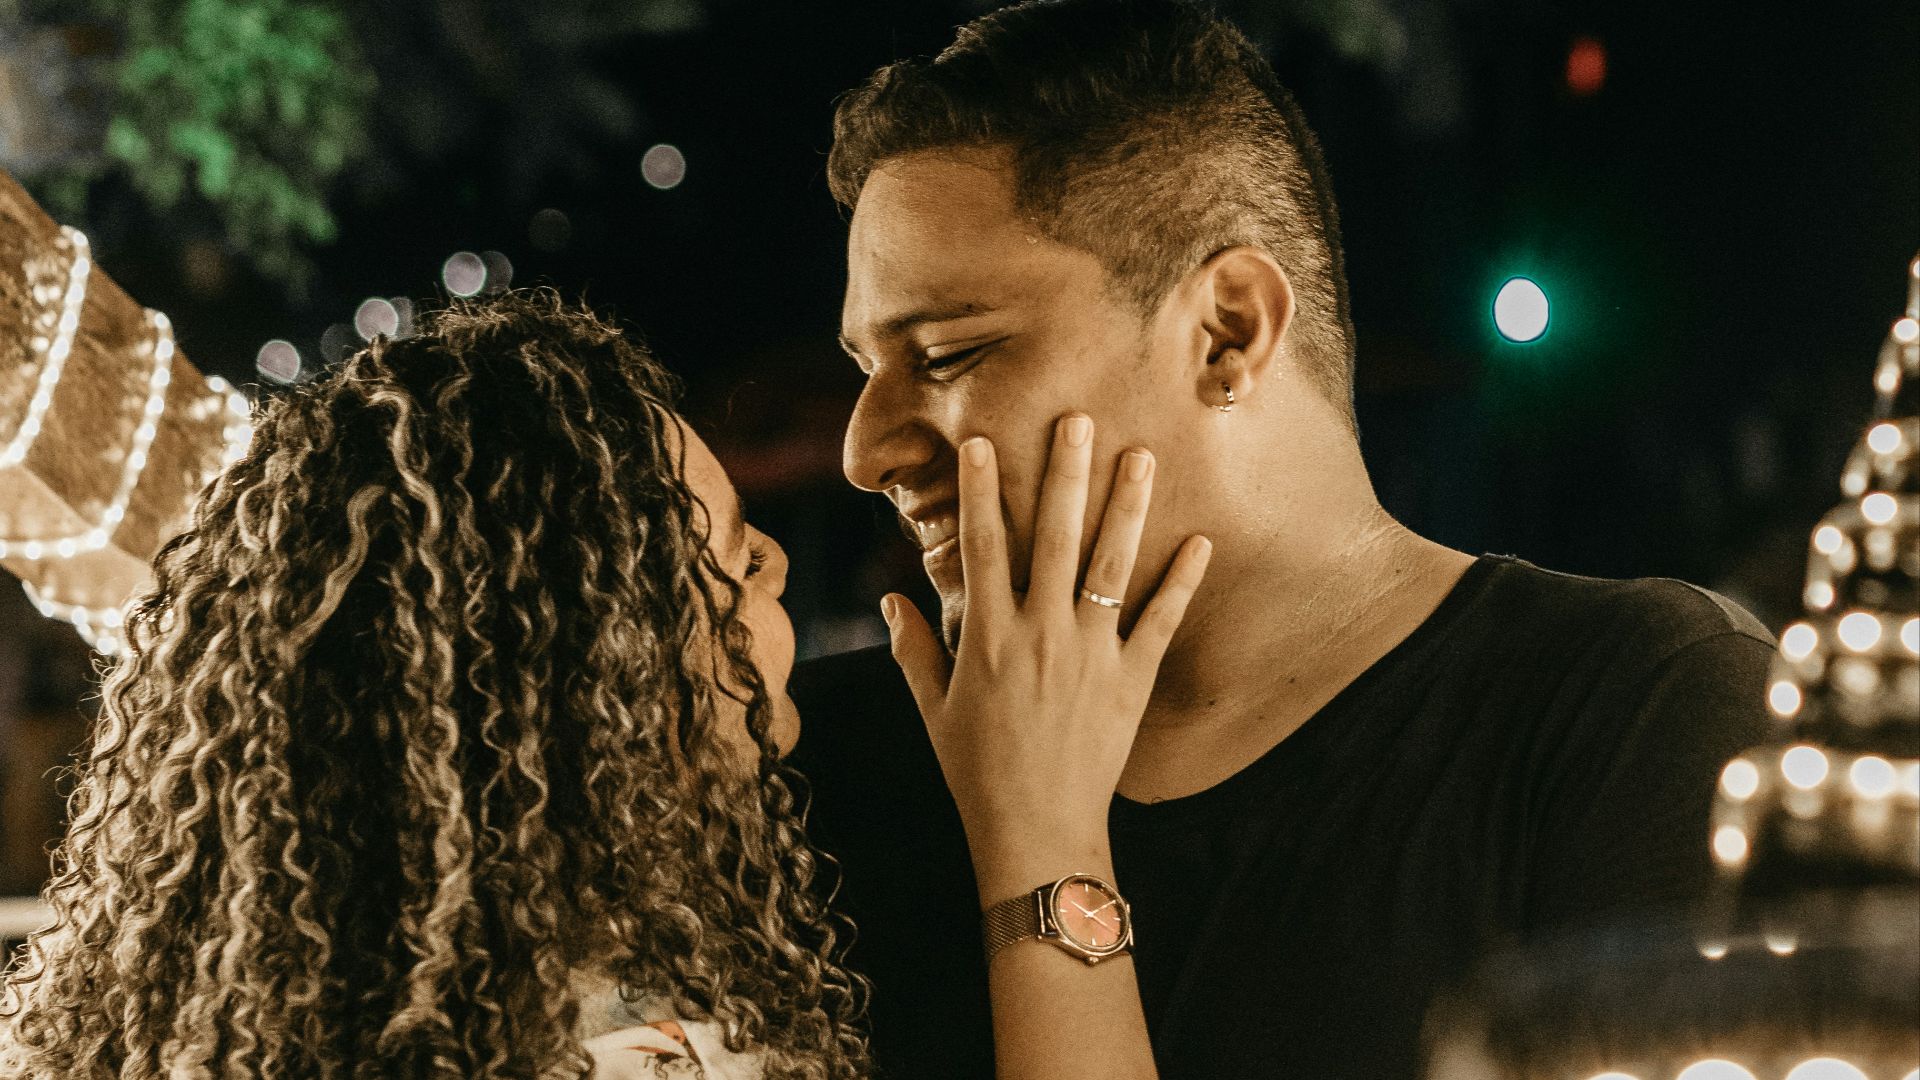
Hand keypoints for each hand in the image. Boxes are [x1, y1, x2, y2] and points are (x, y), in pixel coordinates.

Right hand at [882, 413, 1211, 894]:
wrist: (1036, 829)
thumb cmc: (976, 772)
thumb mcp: (934, 710)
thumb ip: (914, 649)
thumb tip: (889, 598)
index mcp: (987, 635)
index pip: (984, 544)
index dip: (984, 490)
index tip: (984, 442)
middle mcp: (1040, 632)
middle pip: (1056, 536)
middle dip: (1066, 474)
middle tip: (1079, 420)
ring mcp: (1090, 653)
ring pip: (1111, 564)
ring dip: (1127, 507)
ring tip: (1140, 457)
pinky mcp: (1131, 679)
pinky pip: (1160, 621)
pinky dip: (1181, 581)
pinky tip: (1200, 540)